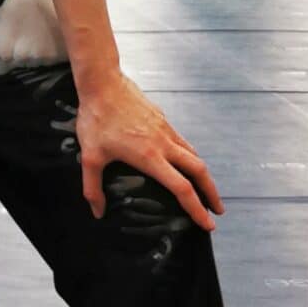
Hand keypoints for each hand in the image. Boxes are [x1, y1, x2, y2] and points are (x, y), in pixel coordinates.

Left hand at [76, 74, 223, 231]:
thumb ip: (92, 188)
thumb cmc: (96, 117)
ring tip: (205, 190)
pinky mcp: (162, 119)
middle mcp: (164, 143)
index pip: (182, 188)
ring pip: (193, 155)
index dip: (196, 209)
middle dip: (211, 194)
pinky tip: (183, 162)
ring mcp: (165, 129)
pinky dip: (190, 157)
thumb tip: (97, 211)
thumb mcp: (90, 156)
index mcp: (150, 157)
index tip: (207, 224)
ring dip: (203, 175)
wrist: (103, 82)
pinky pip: (183, 142)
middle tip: (217, 212)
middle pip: (199, 171)